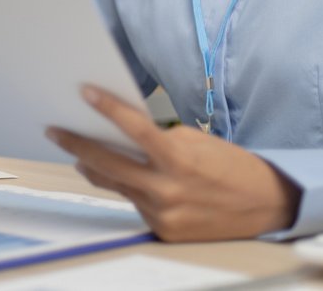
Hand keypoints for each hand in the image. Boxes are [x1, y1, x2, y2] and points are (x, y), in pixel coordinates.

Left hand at [46, 85, 299, 241]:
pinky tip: (121, 179)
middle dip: (76, 144)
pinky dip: (128, 189)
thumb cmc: (230, 165)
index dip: (107, 108)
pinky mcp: (163, 230)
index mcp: (179, 157)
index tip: (84, 92)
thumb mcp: (197, 141)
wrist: (266, 205)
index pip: (134, 127)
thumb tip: (121, 125)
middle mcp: (167, 188)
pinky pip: (134, 204)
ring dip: (94, 168)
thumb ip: (159, 136)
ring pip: (115, 185)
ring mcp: (163, 213)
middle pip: (107, 162)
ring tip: (78, 154)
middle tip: (56, 131)